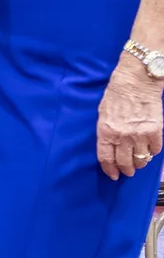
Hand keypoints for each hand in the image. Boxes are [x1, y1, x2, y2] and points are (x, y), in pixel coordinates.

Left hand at [99, 61, 163, 179]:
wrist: (135, 82)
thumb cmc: (115, 96)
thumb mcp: (102, 114)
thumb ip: (106, 132)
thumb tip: (110, 147)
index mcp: (106, 131)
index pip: (106, 158)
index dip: (110, 169)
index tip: (113, 175)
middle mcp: (122, 136)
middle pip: (124, 162)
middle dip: (126, 170)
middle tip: (128, 172)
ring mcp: (139, 135)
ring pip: (141, 159)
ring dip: (139, 163)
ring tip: (138, 162)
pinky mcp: (155, 131)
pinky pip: (155, 150)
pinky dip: (152, 152)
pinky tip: (149, 149)